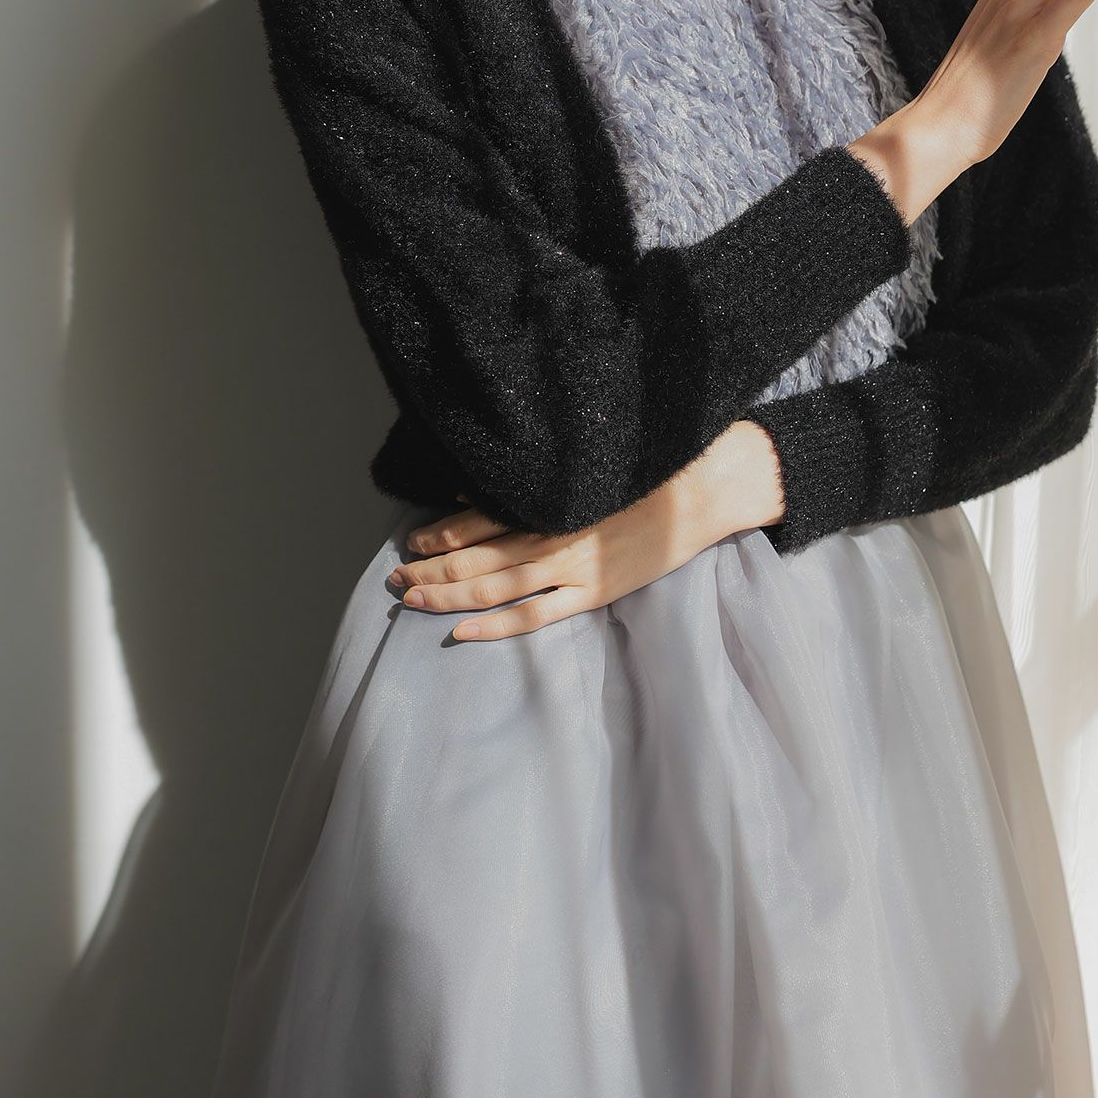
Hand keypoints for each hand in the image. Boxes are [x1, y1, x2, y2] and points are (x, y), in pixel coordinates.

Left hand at [384, 423, 782, 641]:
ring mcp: (571, 566)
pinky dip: (495, 626)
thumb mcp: (583, 465)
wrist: (702, 489)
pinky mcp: (593, 592)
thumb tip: (467, 489)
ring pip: (493, 587)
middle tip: (396, 582)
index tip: (409, 545)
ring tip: (412, 601)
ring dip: (447, 595)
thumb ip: (528, 480)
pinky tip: (462, 632)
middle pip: (473, 557)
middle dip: (430, 569)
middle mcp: (549, 532)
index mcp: (545, 498)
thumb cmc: (642, 470)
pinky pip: (534, 615)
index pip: (474, 520)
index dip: (436, 535)